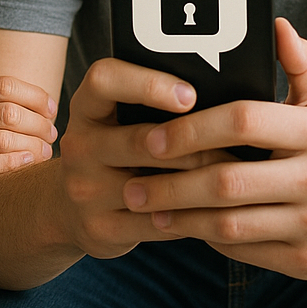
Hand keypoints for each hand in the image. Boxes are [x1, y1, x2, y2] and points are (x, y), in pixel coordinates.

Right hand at [0, 37, 56, 225]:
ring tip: (44, 151)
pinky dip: (11, 165)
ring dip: (31, 145)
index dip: (32, 94)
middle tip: (52, 132)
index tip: (49, 106)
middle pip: (6, 111)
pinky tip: (26, 165)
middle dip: (38, 121)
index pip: (0, 86)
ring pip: (0, 139)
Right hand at [57, 56, 216, 259]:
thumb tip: (220, 93)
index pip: (103, 79)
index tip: (189, 95)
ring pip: (153, 187)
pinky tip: (216, 212)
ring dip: (200, 184)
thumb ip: (150, 105)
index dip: (146, 84)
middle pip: (141, 139)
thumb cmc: (114, 153)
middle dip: (195, 144)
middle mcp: (79, 145)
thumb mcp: (115, 121)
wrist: (69, 209)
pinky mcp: (100, 228)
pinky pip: (156, 224)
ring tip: (236, 179)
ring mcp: (84, 190)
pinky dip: (191, 218)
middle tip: (237, 146)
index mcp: (86, 108)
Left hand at [121, 19, 306, 279]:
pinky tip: (175, 224)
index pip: (243, 121)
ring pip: (228, 223)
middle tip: (130, 179)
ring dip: (178, 214)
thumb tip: (276, 25)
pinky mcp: (304, 260)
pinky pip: (240, 249)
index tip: (153, 133)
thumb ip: (300, 62)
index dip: (192, 127)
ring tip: (142, 203)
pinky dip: (202, 237)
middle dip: (171, 181)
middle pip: (228, 180)